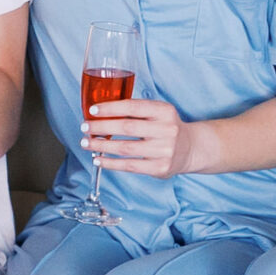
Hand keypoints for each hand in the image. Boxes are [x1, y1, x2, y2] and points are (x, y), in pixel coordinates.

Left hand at [85, 95, 201, 176]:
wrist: (190, 148)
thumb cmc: (166, 128)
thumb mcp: (158, 113)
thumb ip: (136, 110)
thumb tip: (101, 112)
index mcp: (164, 111)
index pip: (133, 106)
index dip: (111, 108)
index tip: (93, 110)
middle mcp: (167, 130)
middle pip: (127, 127)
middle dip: (102, 127)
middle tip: (85, 127)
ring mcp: (164, 150)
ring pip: (126, 148)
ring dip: (102, 145)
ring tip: (86, 143)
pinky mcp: (160, 168)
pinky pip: (130, 166)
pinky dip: (111, 163)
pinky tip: (98, 159)